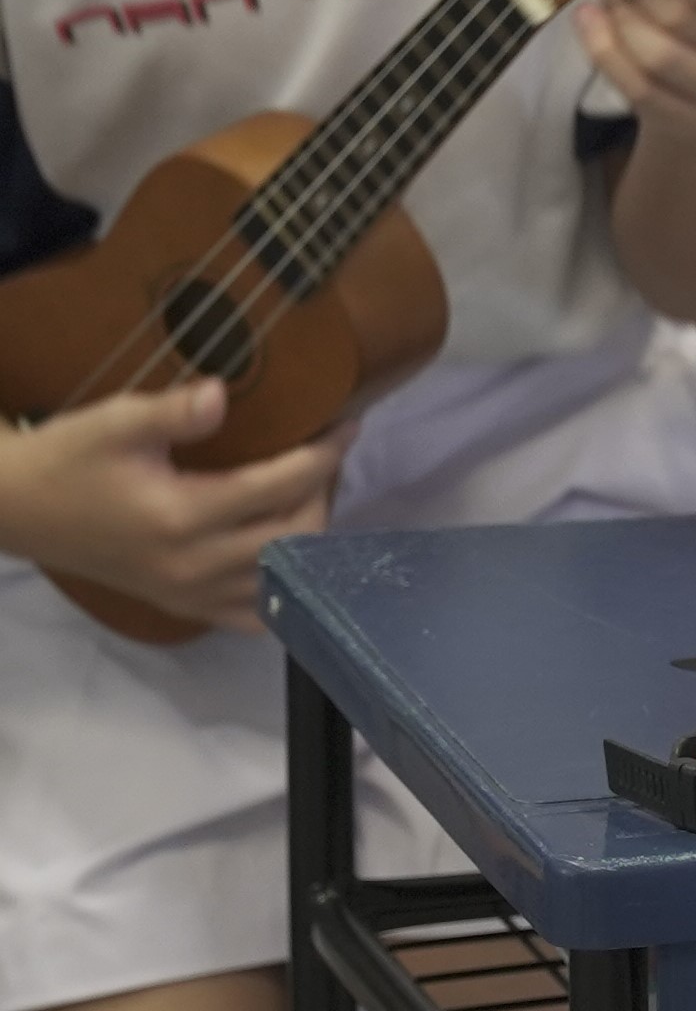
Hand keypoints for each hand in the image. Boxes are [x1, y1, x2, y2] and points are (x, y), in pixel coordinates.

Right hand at [0, 385, 343, 632]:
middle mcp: (193, 566)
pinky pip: (251, 616)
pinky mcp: (179, 606)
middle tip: (324, 456)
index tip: (347, 426)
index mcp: (182, 517)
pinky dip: (283, 589)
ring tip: (309, 493)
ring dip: (309, 537)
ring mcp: (188, 593)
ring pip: (282, 578)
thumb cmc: (68, 460)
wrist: (16, 509)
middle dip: (323, 493)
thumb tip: (224, 394)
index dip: (324, 455)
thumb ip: (173, 411)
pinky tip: (290, 556)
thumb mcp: (114, 423)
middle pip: (296, 537)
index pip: (281, 488)